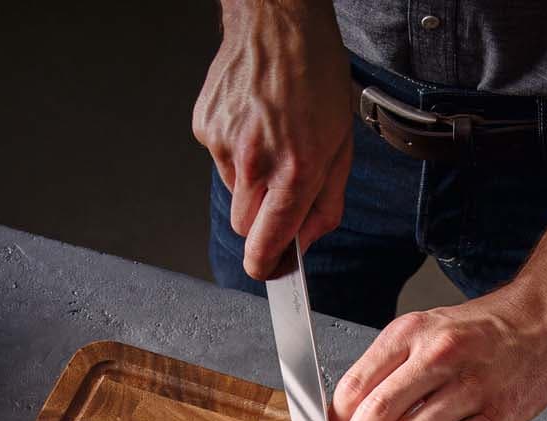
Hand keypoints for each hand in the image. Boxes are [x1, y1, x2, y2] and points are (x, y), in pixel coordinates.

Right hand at [192, 0, 352, 278]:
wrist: (278, 22)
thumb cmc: (315, 76)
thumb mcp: (341, 144)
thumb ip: (326, 202)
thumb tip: (305, 241)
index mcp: (295, 168)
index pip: (267, 241)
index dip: (267, 265)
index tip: (269, 271)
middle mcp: (256, 160)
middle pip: (244, 226)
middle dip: (261, 221)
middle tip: (280, 191)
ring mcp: (224, 143)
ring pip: (233, 192)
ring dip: (251, 182)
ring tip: (271, 140)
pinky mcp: (205, 127)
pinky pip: (219, 160)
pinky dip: (236, 152)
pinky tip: (253, 122)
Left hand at [330, 281, 546, 420]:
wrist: (546, 318)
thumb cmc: (481, 330)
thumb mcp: (426, 330)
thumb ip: (388, 368)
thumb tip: (346, 416)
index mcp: (410, 333)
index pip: (355, 385)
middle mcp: (438, 356)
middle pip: (377, 413)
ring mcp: (469, 387)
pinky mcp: (495, 417)